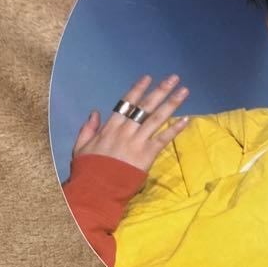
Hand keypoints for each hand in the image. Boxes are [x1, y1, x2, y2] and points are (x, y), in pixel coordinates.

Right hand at [72, 74, 190, 172]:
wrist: (97, 189)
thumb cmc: (88, 169)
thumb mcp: (81, 147)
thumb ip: (88, 128)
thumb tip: (95, 112)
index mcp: (110, 127)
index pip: (127, 103)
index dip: (138, 89)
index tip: (148, 78)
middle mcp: (126, 131)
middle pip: (146, 106)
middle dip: (161, 90)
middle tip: (174, 78)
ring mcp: (137, 142)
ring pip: (157, 118)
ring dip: (172, 104)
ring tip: (184, 91)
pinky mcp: (147, 155)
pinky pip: (163, 139)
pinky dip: (175, 129)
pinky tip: (186, 119)